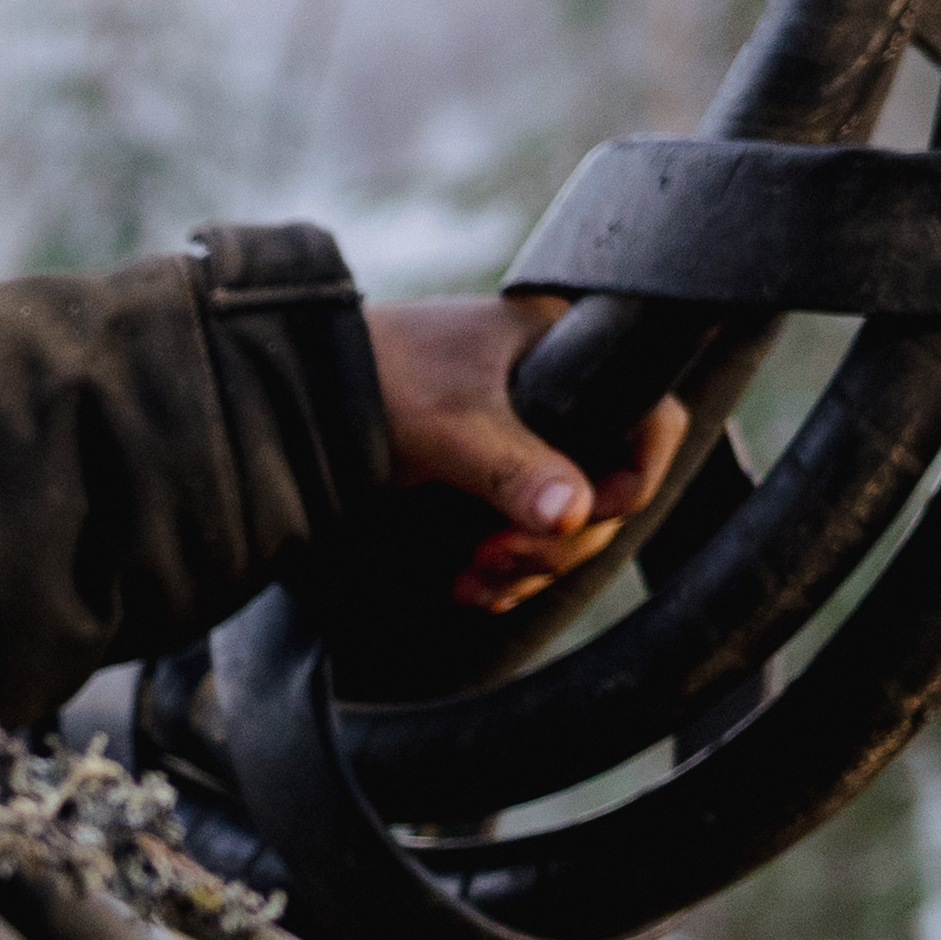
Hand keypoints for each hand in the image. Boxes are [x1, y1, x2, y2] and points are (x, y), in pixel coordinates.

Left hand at [364, 296, 688, 610]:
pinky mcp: (486, 479)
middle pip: (606, 487)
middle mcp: (556, 394)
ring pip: (565, 521)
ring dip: (530, 566)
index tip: (585, 516)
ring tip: (473, 582)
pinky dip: (504, 568)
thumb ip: (512, 468)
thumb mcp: (449, 423)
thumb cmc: (372, 377)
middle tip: (499, 558)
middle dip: (561, 540)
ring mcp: (524, 439)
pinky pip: (523, 534)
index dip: (633, 478)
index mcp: (566, 350)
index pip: (650, 419)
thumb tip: (577, 516)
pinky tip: (470, 589)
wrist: (291, 391)